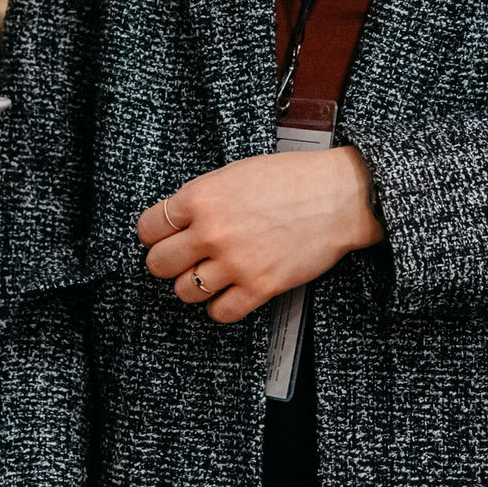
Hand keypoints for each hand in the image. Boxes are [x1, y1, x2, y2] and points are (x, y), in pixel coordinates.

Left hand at [134, 147, 382, 323]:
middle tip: (184, 258)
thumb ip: (201, 198)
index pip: (148, 229)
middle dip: (168, 262)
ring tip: (211, 273)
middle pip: (158, 264)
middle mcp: (212, 231)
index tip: (164, 238)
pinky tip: (231, 290)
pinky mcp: (259, 287)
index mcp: (202, 197)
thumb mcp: (235, 174)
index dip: (154, 235)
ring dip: (195, 285)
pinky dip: (221, 305)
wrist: (339, 196)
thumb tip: (175, 221)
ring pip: (185, 291)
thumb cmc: (292, 179)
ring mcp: (235, 262)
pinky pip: (220, 312)